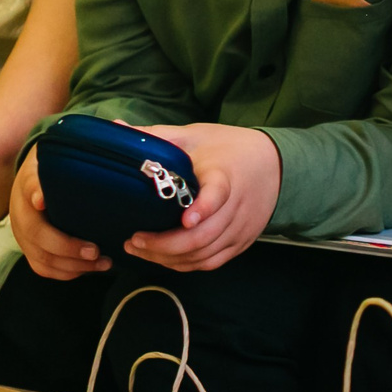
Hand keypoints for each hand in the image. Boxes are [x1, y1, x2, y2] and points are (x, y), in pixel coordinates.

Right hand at [9, 154, 110, 279]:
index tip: (43, 200)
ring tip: (103, 262)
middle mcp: (21, 208)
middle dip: (65, 246)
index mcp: (31, 180)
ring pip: (40, 256)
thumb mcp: (68, 153)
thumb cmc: (61, 168)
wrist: (39, 179)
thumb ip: (90, 145)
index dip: (34, 192)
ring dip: (72, 265)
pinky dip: (67, 272)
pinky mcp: (30, 248)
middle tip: (95, 249)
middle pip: (34, 232)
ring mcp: (23, 231)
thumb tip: (121, 126)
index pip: (29, 185)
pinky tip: (90, 268)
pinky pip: (43, 267)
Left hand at [122, 123, 279, 271]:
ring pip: (204, 255)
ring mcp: (240, 228)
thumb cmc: (228, 148)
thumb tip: (115, 127)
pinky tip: (164, 258)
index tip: (185, 219)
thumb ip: (156, 135)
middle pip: (203, 236)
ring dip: (169, 258)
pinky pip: (212, 263)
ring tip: (141, 250)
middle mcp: (237, 207)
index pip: (218, 195)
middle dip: (164, 245)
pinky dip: (186, 264)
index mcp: (225, 176)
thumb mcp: (194, 135)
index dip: (203, 209)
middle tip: (134, 240)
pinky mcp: (241, 242)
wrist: (275, 165)